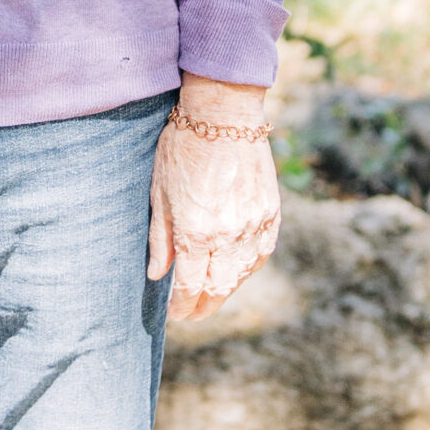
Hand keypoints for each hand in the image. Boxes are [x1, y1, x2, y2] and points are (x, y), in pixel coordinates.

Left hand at [147, 76, 280, 322]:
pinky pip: (261, 254)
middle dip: (204, 307)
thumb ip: (159, 239)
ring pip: (242, 274)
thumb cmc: (182, 148)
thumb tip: (157, 275)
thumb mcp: (159, 192)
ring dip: (226, 290)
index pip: (190, 286)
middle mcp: (228, 234)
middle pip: (218, 288)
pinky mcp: (271, 213)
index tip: (175, 314)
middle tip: (192, 314)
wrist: (224, 114)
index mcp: (195, 231)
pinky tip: (236, 272)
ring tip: (210, 295)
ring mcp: (254, 225)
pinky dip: (247, 269)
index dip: (182, 306)